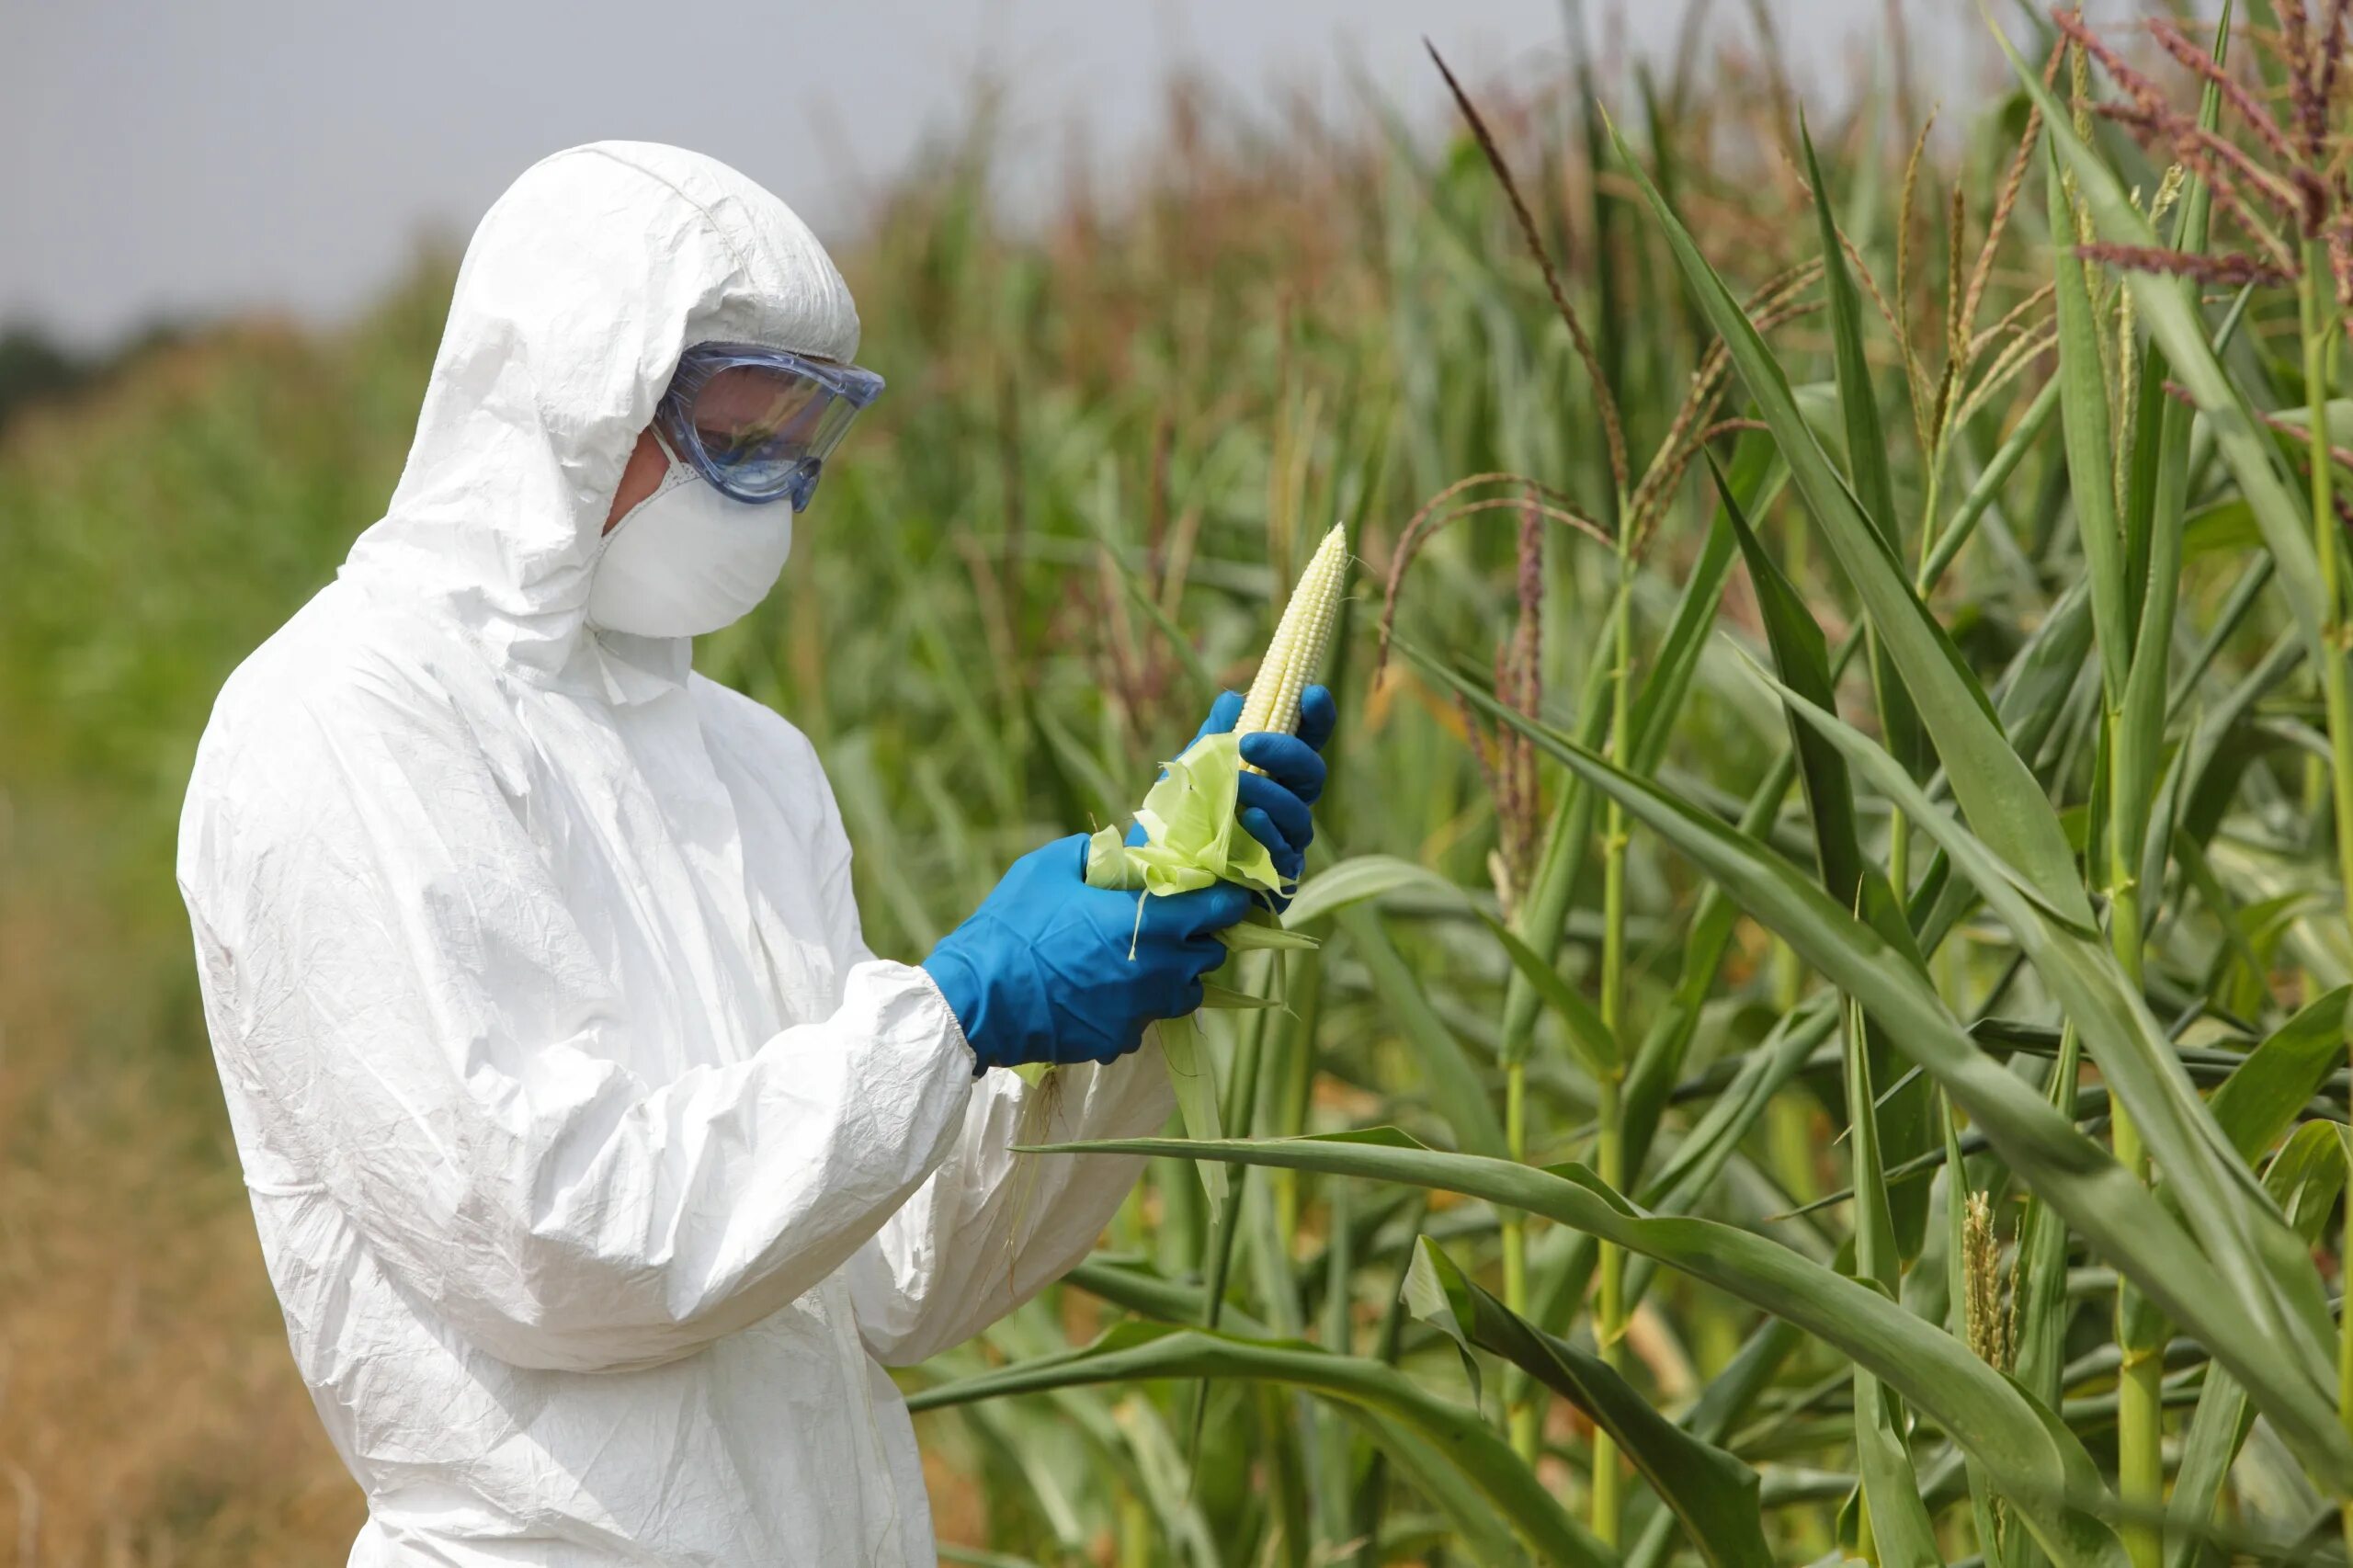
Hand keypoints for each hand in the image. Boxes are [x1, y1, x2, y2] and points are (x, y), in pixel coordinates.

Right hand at [921, 834, 1250, 1071]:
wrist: (975, 999)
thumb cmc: (1013, 926)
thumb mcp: (1050, 866)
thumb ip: (1096, 852)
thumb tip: (1120, 853)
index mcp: (1149, 922)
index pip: (1219, 909)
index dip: (1224, 898)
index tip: (1217, 891)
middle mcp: (1157, 971)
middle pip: (1209, 955)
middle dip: (1198, 937)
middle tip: (1170, 922)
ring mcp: (1140, 1011)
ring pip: (1186, 994)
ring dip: (1175, 975)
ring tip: (1143, 959)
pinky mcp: (1119, 1040)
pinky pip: (1146, 1021)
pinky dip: (1137, 1006)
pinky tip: (1106, 992)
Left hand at [1131, 685, 1335, 904]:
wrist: (1155, 872)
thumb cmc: (1180, 815)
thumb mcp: (1190, 768)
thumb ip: (1214, 735)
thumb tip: (1234, 699)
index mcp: (1273, 771)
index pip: (1307, 740)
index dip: (1318, 716)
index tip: (1311, 694)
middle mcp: (1286, 804)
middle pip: (1312, 774)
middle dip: (1288, 753)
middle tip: (1251, 743)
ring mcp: (1283, 841)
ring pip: (1300, 815)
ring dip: (1271, 794)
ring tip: (1238, 785)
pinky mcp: (1274, 877)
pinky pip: (1284, 855)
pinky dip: (1268, 834)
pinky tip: (1250, 821)